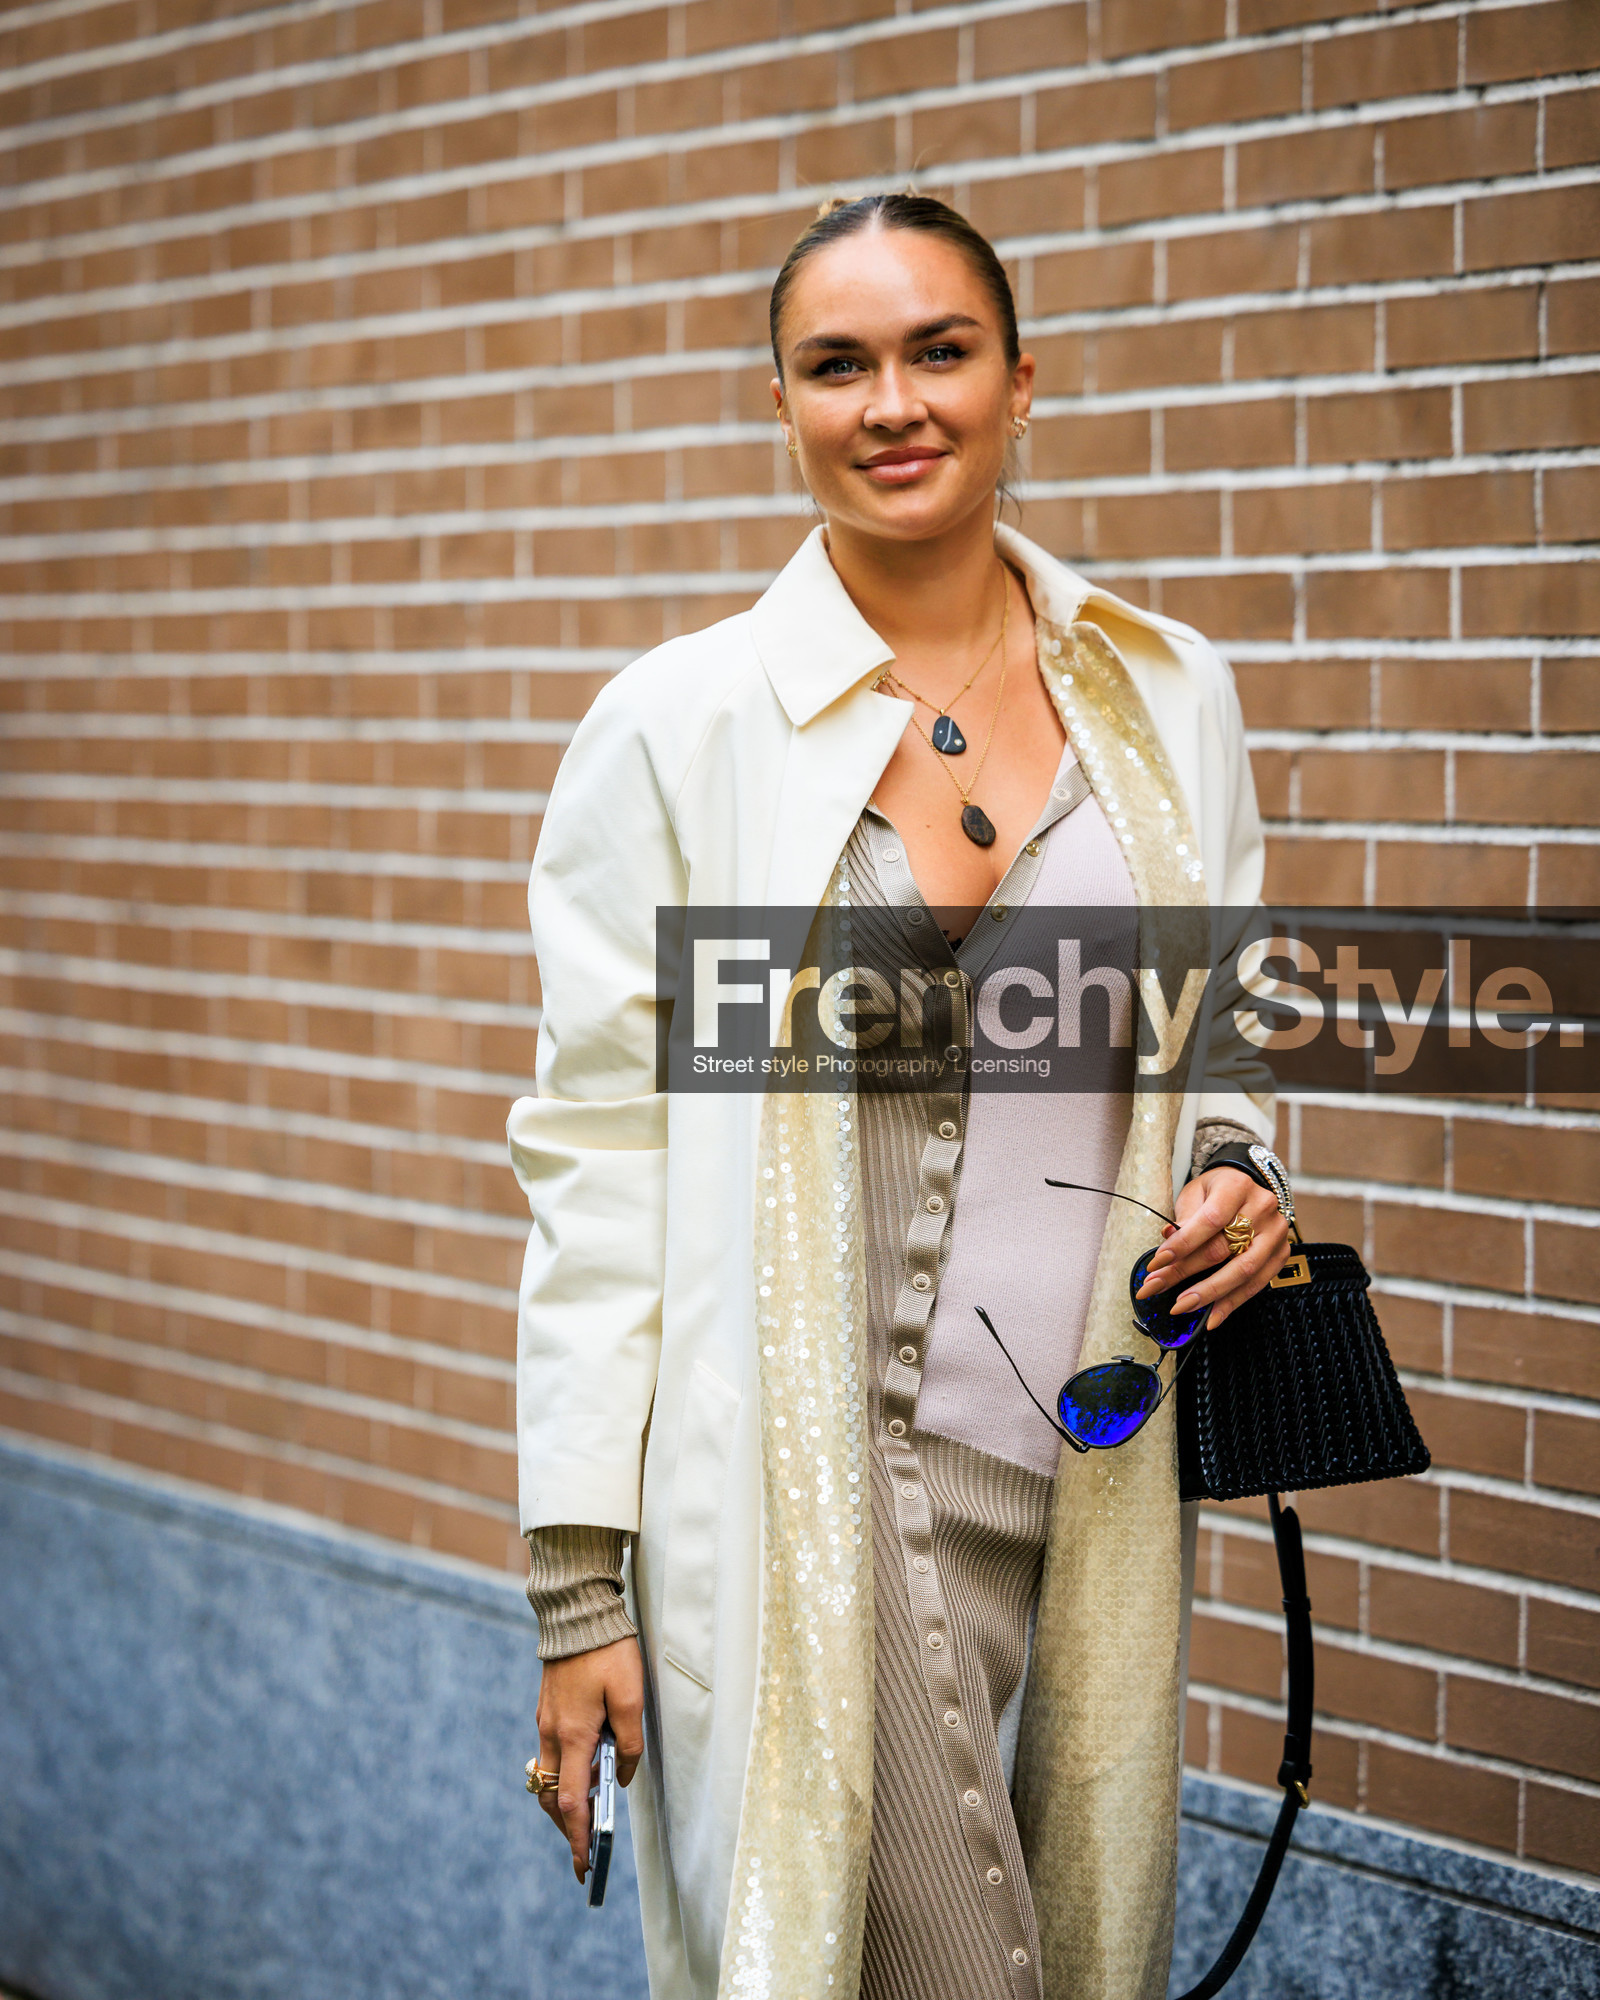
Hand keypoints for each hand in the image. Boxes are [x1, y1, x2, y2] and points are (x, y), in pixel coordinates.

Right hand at [534, 1638, 644, 1881]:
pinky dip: (566, 1775)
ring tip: (591, 1815)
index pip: (573, 1802)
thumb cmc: (608, 1652)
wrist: (577, 1613)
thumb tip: (620, 1778)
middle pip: (554, 1797)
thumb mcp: (630, 1697)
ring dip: (567, 1802)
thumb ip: (629, 1744)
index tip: (584, 1867)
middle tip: (588, 1849)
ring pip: (551, 1778)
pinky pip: (553, 1755)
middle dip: (569, 1828)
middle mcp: (553, 1734)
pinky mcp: (548, 1710)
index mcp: (573, 1736)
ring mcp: (546, 1722)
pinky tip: (587, 1772)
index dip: (578, 1838)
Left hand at [1135, 1166, 1290, 1330]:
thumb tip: (1168, 1239)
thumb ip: (1185, 1216)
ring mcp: (1276, 1233)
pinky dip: (1232, 1303)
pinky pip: (1257, 1284)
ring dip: (1209, 1294)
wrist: (1248, 1186)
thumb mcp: (1196, 1192)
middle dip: (1184, 1272)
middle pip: (1222, 1248)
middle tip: (1156, 1287)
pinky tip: (1212, 1317)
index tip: (1157, 1263)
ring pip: (1243, 1271)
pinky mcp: (1281, 1254)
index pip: (1209, 1220)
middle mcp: (1262, 1208)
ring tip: (1182, 1306)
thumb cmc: (1217, 1191)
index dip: (1182, 1244)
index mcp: (1237, 1186)